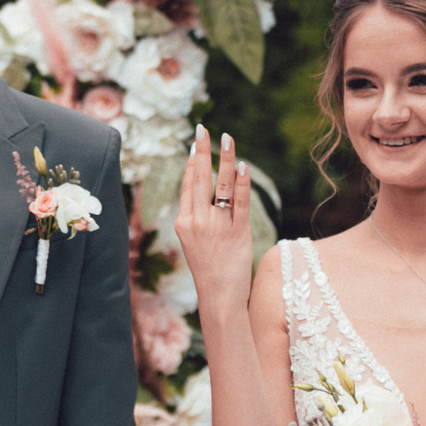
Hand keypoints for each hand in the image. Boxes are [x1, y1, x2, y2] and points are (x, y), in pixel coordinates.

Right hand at [173, 125, 254, 314]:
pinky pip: (239, 202)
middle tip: (204, 129)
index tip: (195, 143)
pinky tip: (242, 166)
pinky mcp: (238, 233)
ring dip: (224, 159)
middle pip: (200, 179)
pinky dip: (241, 183)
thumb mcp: (193, 242)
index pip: (188, 185)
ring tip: (227, 139)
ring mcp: (218, 227)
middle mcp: (198, 222)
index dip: (192, 163)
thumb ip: (196, 217)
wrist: (219, 297)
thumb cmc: (209, 269)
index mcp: (183, 223)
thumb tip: (202, 191)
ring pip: (220, 186)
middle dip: (202, 151)